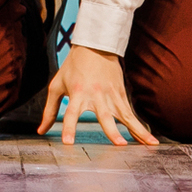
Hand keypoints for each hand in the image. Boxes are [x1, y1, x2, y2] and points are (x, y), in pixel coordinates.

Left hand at [37, 45, 157, 145]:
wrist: (95, 45)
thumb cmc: (73, 67)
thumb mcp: (57, 85)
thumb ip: (50, 110)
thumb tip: (41, 131)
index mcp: (77, 93)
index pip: (70, 114)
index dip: (68, 128)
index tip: (68, 143)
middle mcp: (96, 96)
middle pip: (104, 116)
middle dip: (112, 131)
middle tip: (119, 145)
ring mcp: (111, 95)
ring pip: (125, 116)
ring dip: (137, 131)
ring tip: (148, 145)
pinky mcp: (121, 95)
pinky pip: (131, 114)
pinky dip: (141, 127)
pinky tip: (150, 141)